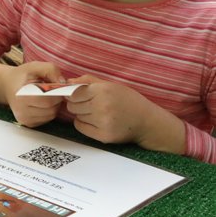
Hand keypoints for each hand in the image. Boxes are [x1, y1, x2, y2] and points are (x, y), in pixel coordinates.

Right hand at [1, 61, 65, 127]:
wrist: (7, 85)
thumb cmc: (23, 75)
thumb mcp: (35, 66)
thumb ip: (51, 70)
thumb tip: (64, 83)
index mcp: (22, 96)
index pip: (48, 100)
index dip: (58, 93)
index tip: (58, 86)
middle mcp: (21, 111)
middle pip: (51, 109)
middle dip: (57, 99)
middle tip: (54, 90)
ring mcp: (24, 119)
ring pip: (51, 115)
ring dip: (54, 105)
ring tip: (47, 96)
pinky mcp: (28, 123)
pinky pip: (47, 119)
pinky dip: (49, 111)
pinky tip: (43, 103)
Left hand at [64, 75, 185, 152]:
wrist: (148, 122)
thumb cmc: (129, 101)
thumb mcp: (112, 85)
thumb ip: (89, 81)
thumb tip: (68, 81)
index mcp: (104, 91)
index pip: (73, 93)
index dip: (73, 94)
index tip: (78, 95)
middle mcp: (102, 106)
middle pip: (72, 105)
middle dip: (77, 104)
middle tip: (90, 104)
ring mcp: (103, 122)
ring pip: (76, 116)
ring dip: (82, 114)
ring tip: (97, 112)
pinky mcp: (103, 136)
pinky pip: (80, 127)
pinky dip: (84, 124)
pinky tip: (96, 121)